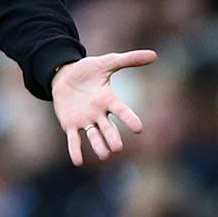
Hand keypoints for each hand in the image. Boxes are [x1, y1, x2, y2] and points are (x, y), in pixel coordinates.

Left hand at [52, 49, 157, 165]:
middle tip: (117, 148)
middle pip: (107, 128)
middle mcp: (99, 113)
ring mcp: (85, 120)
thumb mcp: (106, 62)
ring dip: (98, 146)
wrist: (63, 74)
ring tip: (105, 155)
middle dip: (112, 137)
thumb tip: (154, 55)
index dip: (129, 118)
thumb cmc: (87, 70)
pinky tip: (78, 162)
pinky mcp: (70, 124)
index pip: (121, 110)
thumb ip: (128, 60)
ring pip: (93, 135)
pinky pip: (74, 139)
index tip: (139, 128)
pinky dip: (75, 150)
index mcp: (108, 100)